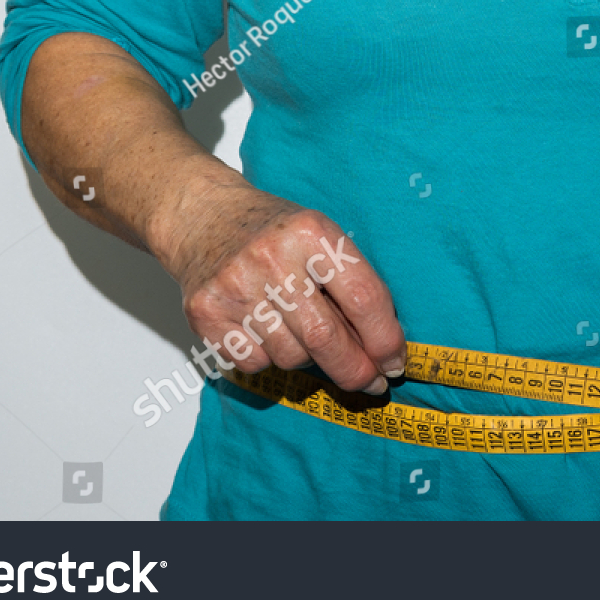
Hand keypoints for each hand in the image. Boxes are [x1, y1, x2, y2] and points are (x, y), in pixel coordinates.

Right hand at [160, 177, 406, 393]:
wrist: (204, 216)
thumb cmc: (277, 232)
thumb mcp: (322, 237)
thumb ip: (352, 286)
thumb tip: (384, 352)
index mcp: (312, 233)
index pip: (363, 298)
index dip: (385, 339)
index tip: (395, 362)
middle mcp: (272, 258)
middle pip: (325, 338)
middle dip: (356, 370)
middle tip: (371, 382)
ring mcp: (235, 287)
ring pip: (291, 356)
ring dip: (309, 359)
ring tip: (304, 333)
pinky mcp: (205, 314)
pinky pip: (255, 363)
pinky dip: (270, 358)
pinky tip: (267, 331)